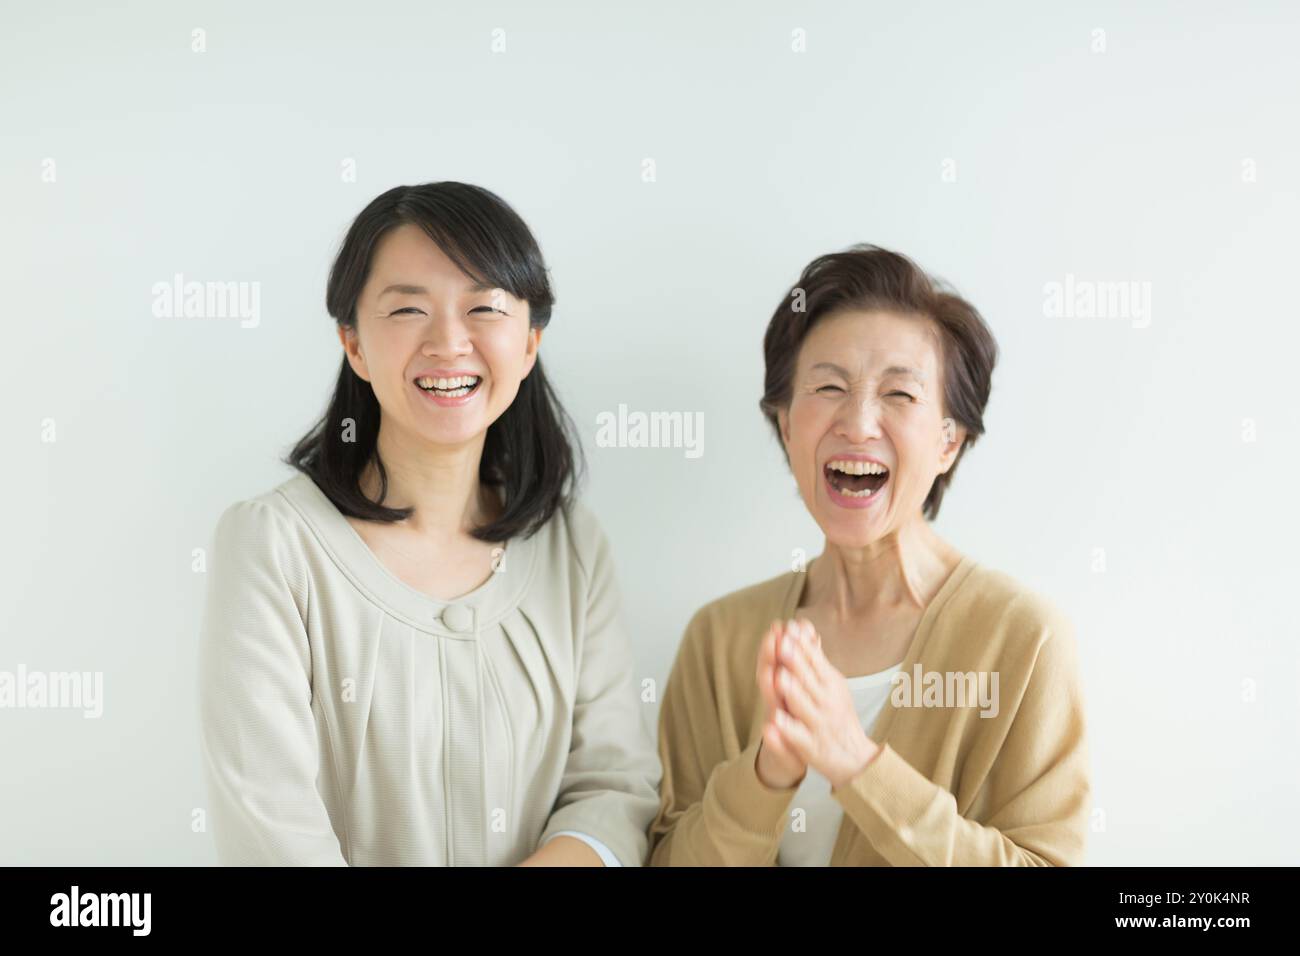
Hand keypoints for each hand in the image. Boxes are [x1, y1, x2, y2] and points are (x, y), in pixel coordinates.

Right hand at [754, 619, 807, 789]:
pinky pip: (775, 741)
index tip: (781, 624)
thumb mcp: (803, 685)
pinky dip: (772, 737)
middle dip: (770, 657)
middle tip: (774, 638)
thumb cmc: (799, 715)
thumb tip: (806, 628)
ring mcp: (775, 723)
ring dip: (769, 690)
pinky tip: (768, 730)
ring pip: (771, 704)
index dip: (778, 642)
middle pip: (768, 675)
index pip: (777, 658)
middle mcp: (775, 700)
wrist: (794, 754)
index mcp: (783, 685)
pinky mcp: (780, 746)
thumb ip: (803, 658)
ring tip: (772, 673)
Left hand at [769, 618, 881, 789]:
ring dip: (792, 691)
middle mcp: (826, 702)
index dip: (803, 644)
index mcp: (830, 684)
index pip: (815, 661)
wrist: (855, 758)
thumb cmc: (838, 714)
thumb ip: (815, 658)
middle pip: (809, 680)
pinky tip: (774, 721)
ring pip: (803, 706)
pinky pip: (798, 737)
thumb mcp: (830, 684)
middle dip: (796, 662)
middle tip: (784, 643)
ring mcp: (818, 724)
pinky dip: (787, 729)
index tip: (792, 626)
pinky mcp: (810, 747)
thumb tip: (804, 627)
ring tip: (779, 677)